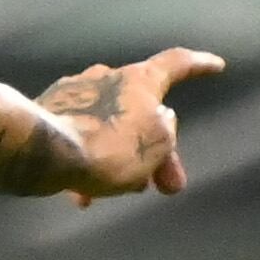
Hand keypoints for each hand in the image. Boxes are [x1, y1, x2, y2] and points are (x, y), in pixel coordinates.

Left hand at [42, 46, 225, 202]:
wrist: (45, 153)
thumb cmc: (109, 148)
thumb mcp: (157, 144)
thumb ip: (166, 131)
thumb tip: (159, 120)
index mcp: (138, 80)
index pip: (177, 64)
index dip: (199, 65)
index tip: (215, 65)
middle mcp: (106, 77)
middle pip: (142, 111)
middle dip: (157, 151)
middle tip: (168, 186)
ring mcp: (74, 93)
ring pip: (109, 127)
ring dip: (122, 159)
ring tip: (125, 191)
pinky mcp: (48, 114)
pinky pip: (80, 138)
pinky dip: (89, 162)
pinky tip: (83, 195)